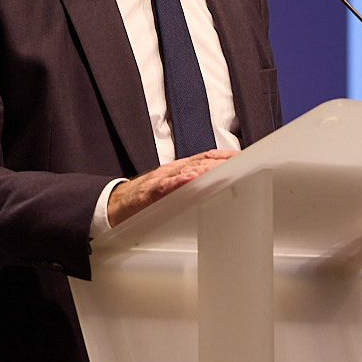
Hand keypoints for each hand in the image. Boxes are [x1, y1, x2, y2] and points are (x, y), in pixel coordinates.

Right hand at [107, 149, 237, 227]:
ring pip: (185, 170)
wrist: (115, 205)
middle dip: (221, 161)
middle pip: (201, 161)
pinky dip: (177, 182)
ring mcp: (160, 180)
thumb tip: (218, 187)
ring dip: (203, 168)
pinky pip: (164, 186)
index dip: (226, 156)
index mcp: (180, 169)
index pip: (207, 158)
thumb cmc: (146, 198)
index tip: (246, 157)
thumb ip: (193, 186)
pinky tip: (189, 179)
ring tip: (221, 168)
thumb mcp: (174, 189)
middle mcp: (172, 170)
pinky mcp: (148, 193)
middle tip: (242, 161)